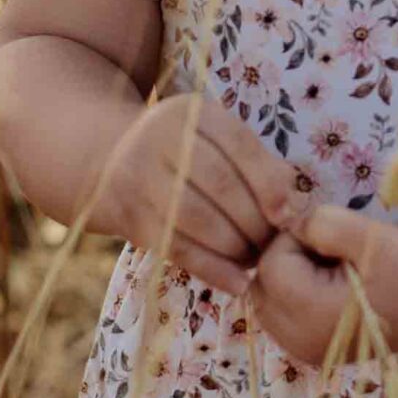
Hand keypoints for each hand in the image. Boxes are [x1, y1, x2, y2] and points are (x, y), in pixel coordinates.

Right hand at [81, 92, 299, 294]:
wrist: (105, 159)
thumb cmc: (181, 151)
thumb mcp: (212, 137)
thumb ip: (254, 162)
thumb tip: (293, 204)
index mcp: (191, 113)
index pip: (238, 145)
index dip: (268, 183)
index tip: (288, 215)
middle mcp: (160, 138)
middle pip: (219, 184)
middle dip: (254, 221)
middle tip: (274, 245)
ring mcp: (139, 176)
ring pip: (196, 218)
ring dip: (235, 247)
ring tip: (257, 261)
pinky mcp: (129, 216)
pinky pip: (175, 248)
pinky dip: (211, 270)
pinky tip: (237, 284)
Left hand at [247, 206, 397, 365]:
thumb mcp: (370, 236)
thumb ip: (323, 223)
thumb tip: (290, 223)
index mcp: (312, 316)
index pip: (270, 264)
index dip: (295, 240)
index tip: (331, 238)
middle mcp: (300, 343)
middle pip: (260, 286)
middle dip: (284, 261)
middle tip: (328, 254)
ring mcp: (304, 352)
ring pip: (266, 302)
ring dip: (287, 279)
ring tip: (328, 270)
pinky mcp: (311, 352)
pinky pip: (280, 317)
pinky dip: (294, 297)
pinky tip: (328, 289)